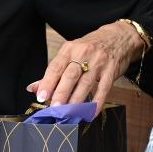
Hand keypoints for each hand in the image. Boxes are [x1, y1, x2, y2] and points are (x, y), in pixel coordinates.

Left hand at [29, 21, 143, 106]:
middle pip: (70, 75)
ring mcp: (99, 62)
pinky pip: (103, 88)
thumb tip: (33, 88)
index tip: (41, 96)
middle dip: (61, 93)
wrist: (118, 37)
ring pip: (85, 84)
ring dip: (76, 101)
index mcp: (69, 49)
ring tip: (69, 114)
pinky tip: (90, 113)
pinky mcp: (111, 71)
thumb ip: (53, 72)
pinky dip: (97, 102)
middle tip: (55, 108)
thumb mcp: (70, 53)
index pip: (56, 67)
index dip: (47, 82)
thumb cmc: (89, 48)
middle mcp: (83, 53)